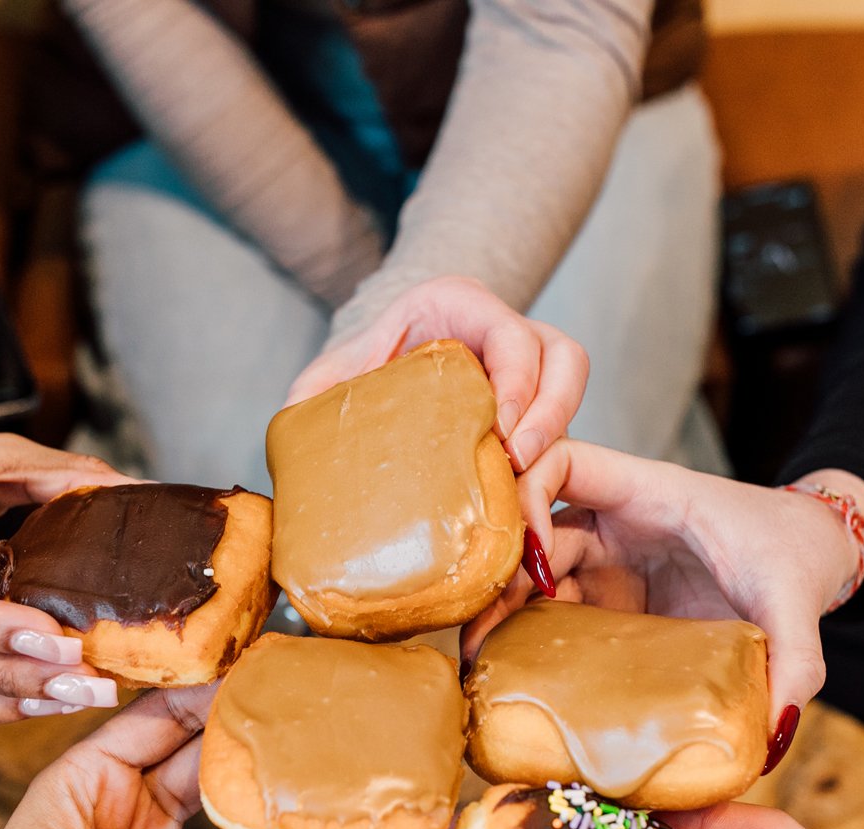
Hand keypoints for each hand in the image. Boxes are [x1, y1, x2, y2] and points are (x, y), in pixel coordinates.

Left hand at [286, 276, 588, 468]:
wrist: (374, 377)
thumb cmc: (359, 368)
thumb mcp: (334, 374)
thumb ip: (313, 393)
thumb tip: (292, 427)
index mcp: (457, 305)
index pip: (509, 332)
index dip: (516, 380)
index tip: (501, 428)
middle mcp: (501, 327)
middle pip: (561, 354)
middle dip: (550, 408)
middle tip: (519, 457)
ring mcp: (527, 363)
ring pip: (572, 380)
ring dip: (558, 426)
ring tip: (526, 475)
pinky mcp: (534, 400)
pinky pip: (562, 416)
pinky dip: (549, 450)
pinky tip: (520, 489)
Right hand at [461, 441, 863, 765]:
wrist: (811, 560)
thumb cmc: (794, 556)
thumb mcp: (795, 600)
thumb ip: (795, 657)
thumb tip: (777, 733)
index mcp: (646, 493)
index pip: (561, 462)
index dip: (526, 494)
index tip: (529, 559)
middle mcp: (613, 523)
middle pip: (529, 530)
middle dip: (498, 578)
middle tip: (478, 641)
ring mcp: (607, 564)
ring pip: (533, 577)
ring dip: (504, 615)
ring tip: (483, 669)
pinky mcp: (610, 604)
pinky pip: (556, 614)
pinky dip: (530, 640)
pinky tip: (515, 679)